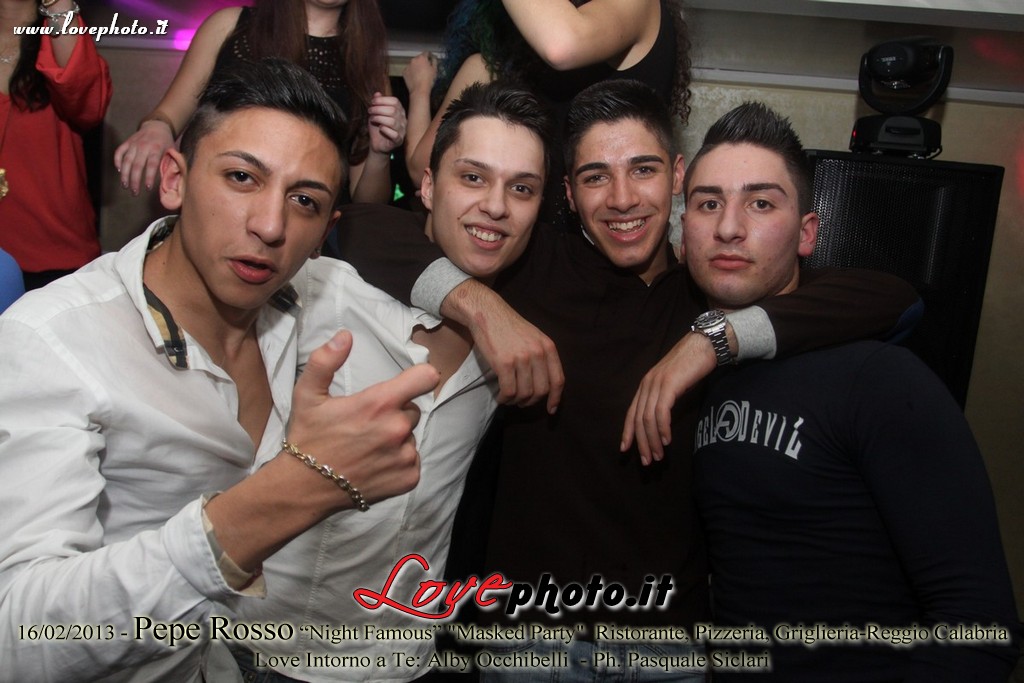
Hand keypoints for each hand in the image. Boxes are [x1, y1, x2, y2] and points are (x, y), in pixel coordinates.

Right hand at [113, 119, 174, 194]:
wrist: (157, 125)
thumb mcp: (172, 152)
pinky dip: (117, 160)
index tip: (147, 188)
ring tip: (125, 185)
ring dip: (124, 174)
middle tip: (134, 192)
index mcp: (156, 149)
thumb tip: (170, 180)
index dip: (149, 177)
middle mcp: (143, 146)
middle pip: (137, 166)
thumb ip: (170, 164)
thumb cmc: (166, 142)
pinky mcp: (127, 142)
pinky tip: (119, 170)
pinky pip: (119, 151)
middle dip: (134, 180)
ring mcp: (133, 144)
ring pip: (126, 160)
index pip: (151, 165)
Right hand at [287, 330, 439, 507]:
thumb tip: (346, 336)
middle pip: (412, 409)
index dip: (419, 377)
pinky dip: (398, 461)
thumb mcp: (307, 394)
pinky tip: (374, 463)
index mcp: (379, 404)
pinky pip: (413, 460)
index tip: (410, 383)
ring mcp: (405, 456)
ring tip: (367, 447)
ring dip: (395, 438)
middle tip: (366, 424)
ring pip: (410, 436)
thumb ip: (326, 360)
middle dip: (394, 413)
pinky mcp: (409, 478)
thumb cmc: (308, 438)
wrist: (304, 488)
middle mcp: (398, 429)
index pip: (426, 378)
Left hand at [367, 92, 406, 154]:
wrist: (377, 144)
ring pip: (392, 122)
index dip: (382, 100)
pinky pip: (394, 134)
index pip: (395, 101)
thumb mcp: (375, 113)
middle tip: (370, 111)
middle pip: (393, 110)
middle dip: (378, 109)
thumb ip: (377, 104)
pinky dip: (385, 130)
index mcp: (400, 111)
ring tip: (372, 119)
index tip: (372, 102)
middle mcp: (403, 120)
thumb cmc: (377, 127)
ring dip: (379, 118)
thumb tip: (377, 94)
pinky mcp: (398, 141)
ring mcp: (402, 131)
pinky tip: (380, 128)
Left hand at [403, 51, 437, 95]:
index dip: (429, 56)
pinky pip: (409, 70)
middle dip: (422, 62)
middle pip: (419, 58)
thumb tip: (433, 57)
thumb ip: (434, 61)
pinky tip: (415, 78)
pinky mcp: (404, 72)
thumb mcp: (435, 70)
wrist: (419, 90)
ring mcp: (408, 65)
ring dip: (416, 66)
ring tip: (419, 74)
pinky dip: (411, 72)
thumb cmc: (429, 80)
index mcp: (422, 58)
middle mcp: (413, 59)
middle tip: (425, 69)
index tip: (431, 59)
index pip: (426, 53)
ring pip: (413, 64)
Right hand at [454, 285, 562, 411]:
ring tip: (509, 398)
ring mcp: (522, 358)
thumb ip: (542, 356)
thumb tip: (545, 383)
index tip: (550, 410)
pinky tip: (500, 396)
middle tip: (521, 402)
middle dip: (531, 402)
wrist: (487, 312)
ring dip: (516, 401)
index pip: (558, 380)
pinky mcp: (504, 363)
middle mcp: (538, 353)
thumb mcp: (534, 337)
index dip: (555, 398)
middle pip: (541, 390)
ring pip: (525, 393)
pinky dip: (504, 398)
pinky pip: (509, 391)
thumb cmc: (508, 326)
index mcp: (548, 347)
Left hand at [621, 332, 715, 464]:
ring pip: (648, 419)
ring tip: (658, 456)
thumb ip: (665, 399)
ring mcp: (656, 384)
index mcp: (646, 385)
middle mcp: (647, 384)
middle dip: (641, 443)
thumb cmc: (692, 366)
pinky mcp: (669, 384)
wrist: (704, 345)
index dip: (627, 432)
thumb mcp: (673, 384)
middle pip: (638, 419)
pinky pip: (661, 412)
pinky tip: (667, 440)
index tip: (625, 450)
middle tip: (647, 461)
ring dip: (653, 440)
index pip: (631, 413)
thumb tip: (662, 421)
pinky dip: (662, 429)